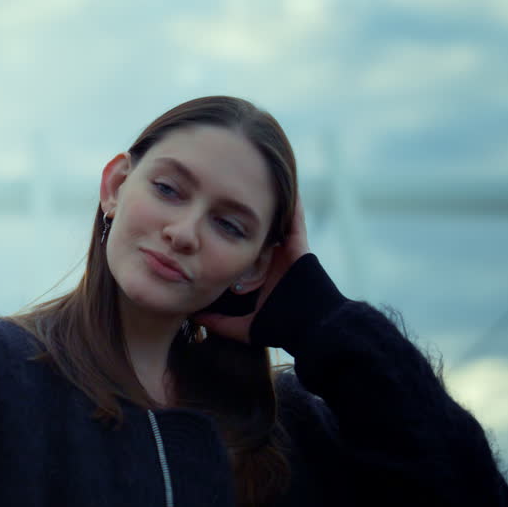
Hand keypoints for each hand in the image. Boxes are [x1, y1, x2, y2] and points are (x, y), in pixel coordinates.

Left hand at [194, 196, 309, 343]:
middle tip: (229, 191)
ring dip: (269, 203)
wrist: (312, 330)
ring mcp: (290, 250)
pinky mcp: (301, 247)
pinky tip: (282, 182)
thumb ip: (220, 322)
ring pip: (278, 220)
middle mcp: (277, 258)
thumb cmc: (282, 328)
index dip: (232, 234)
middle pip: (260, 229)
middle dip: (249, 212)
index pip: (246, 247)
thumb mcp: (244, 326)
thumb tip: (195, 317)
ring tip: (256, 177)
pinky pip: (296, 219)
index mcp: (264, 272)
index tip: (213, 220)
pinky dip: (291, 202)